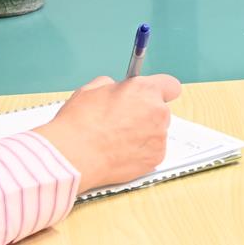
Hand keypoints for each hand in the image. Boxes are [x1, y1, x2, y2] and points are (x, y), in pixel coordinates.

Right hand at [32, 74, 179, 189]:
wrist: (74, 155)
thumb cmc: (80, 123)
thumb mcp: (92, 89)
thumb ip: (113, 86)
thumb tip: (116, 89)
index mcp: (145, 90)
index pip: (170, 85)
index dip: (160, 90)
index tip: (152, 95)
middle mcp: (158, 112)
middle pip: (160, 111)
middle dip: (145, 114)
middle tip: (122, 121)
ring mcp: (159, 137)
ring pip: (155, 133)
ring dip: (142, 134)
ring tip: (116, 140)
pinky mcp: (155, 159)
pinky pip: (152, 151)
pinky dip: (140, 152)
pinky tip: (119, 152)